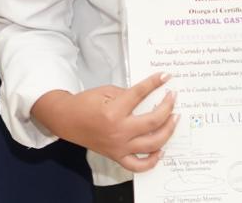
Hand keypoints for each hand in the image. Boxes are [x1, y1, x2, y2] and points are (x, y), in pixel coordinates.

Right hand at [31, 72, 177, 171]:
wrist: (67, 120)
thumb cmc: (85, 104)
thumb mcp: (105, 91)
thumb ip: (127, 94)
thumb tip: (147, 95)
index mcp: (114, 111)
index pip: (140, 94)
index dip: (154, 83)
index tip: (165, 77)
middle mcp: (119, 131)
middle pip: (153, 122)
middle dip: (167, 108)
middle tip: (172, 98)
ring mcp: (119, 147)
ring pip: (152, 144)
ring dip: (168, 131)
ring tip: (174, 120)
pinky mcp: (117, 156)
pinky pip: (138, 165)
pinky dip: (152, 161)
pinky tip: (160, 150)